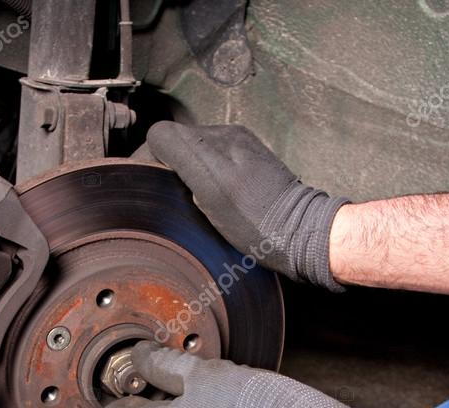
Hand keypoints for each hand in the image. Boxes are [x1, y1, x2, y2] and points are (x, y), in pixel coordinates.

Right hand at [146, 122, 347, 290]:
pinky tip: (217, 190)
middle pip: (178, 139)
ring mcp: (241, 141)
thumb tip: (156, 143)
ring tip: (195, 194)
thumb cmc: (256, 223)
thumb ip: (180, 159)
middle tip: (171, 192)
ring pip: (196, 146)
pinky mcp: (252, 152)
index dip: (149, 156)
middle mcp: (226, 135)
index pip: (161, 135)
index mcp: (212, 143)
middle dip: (168, 162)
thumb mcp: (209, 195)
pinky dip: (208, 167)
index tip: (148, 178)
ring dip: (189, 165)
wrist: (300, 231)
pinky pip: (216, 152)